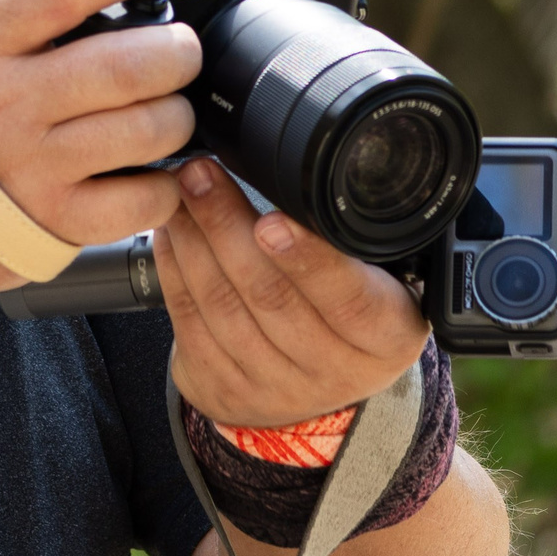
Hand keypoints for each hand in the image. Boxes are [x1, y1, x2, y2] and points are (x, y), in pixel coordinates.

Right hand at [0, 0, 197, 298]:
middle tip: (179, 50)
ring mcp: (30, 167)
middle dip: (175, 50)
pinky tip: (152, 169)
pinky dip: (166, 184)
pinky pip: (143, 201)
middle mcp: (4, 102)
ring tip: (166, 108)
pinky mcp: (52, 223)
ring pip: (147, 131)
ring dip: (176, 115)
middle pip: (126, 65)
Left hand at [156, 157, 428, 427]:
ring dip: (193, 241)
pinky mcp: (226, 391)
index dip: (309, 259)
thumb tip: (297, 163)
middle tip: (201, 173)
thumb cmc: (347, 305)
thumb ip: (350, 236)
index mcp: (387, 335)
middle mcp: (336, 372)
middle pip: (271, 296)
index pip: (350, 299)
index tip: (272, 219)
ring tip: (179, 192)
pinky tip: (169, 232)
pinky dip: (174, 270)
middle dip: (227, 225)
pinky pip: (189, 324)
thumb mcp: (376, 276)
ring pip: (223, 307)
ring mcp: (277, 389)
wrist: (315, 378)